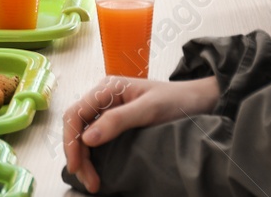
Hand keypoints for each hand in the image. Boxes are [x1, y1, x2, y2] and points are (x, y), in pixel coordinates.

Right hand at [63, 76, 219, 192]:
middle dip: (78, 154)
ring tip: (93, 181)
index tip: (77, 167)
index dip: (71, 141)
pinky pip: (97, 137)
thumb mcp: (149, 110)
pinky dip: (94, 155)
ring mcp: (109, 109)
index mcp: (107, 88)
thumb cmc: (177, 101)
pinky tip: (98, 168)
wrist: (199, 100)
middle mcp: (104, 97)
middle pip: (77, 126)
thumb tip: (87, 139)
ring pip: (85, 134)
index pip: (76, 114)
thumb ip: (118, 121)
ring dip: (85, 157)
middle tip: (90, 182)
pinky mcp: (117, 121)